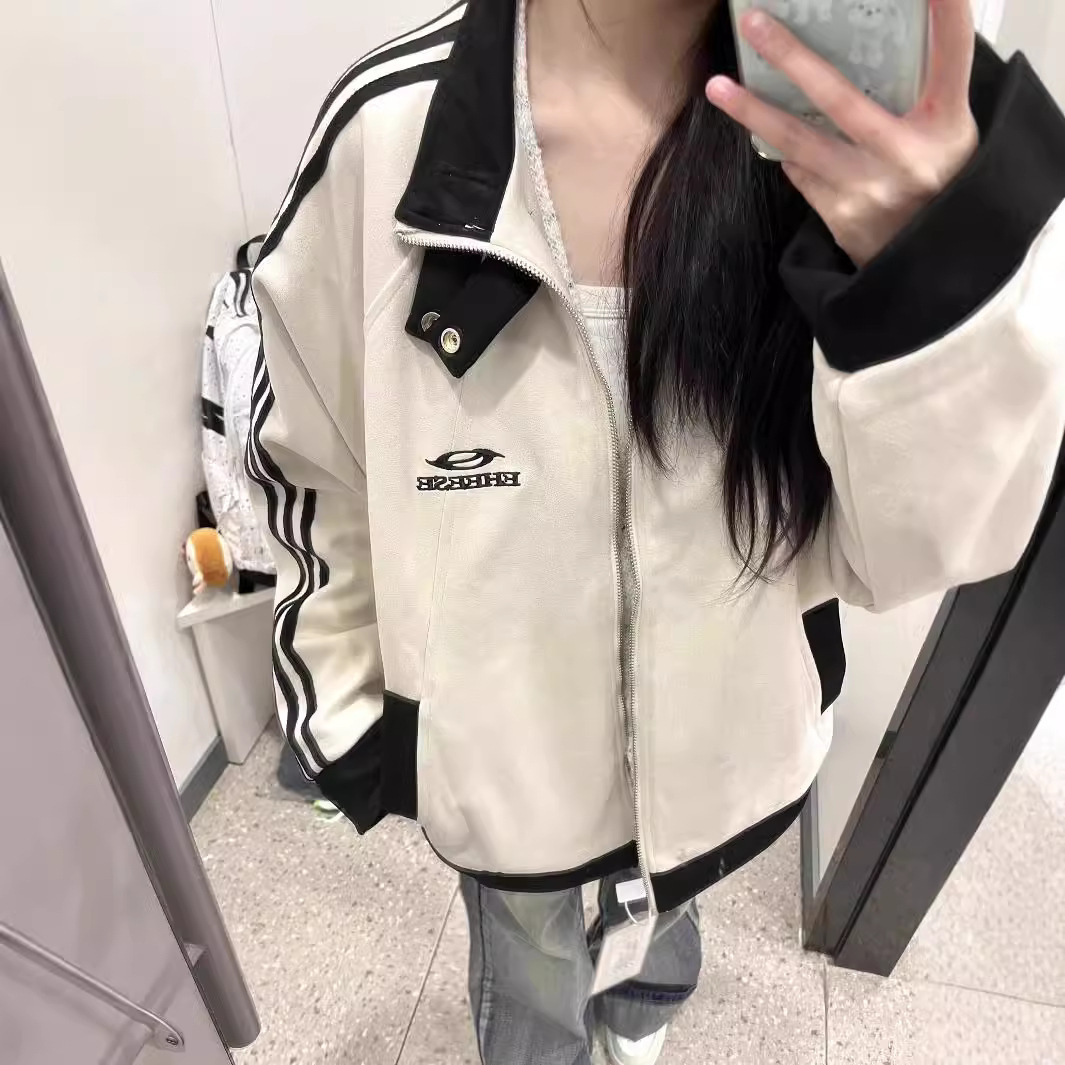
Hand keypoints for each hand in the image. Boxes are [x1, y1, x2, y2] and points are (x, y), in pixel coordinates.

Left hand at [706, 0, 978, 265]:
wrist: (932, 266)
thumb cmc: (941, 183)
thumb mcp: (951, 132)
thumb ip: (926, 89)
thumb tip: (894, 33)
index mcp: (946, 124)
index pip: (951, 56)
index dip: (948, 15)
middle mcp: (906, 155)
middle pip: (841, 99)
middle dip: (793, 58)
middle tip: (754, 24)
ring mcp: (868, 190)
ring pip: (799, 143)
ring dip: (754, 112)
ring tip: (717, 87)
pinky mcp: (840, 217)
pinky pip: (800, 173)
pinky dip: (786, 152)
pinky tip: (768, 132)